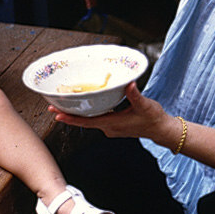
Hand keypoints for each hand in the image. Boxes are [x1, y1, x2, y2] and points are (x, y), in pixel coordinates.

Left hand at [49, 82, 171, 140]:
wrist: (161, 130)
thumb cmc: (153, 119)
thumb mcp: (144, 105)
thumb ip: (135, 94)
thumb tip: (129, 84)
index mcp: (112, 123)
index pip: (86, 122)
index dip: (71, 119)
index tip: (57, 115)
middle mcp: (109, 128)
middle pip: (84, 122)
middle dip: (68, 115)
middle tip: (52, 108)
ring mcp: (111, 128)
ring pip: (89, 121)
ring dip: (77, 115)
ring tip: (63, 107)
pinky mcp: (115, 126)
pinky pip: (97, 120)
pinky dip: (87, 114)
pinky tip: (84, 107)